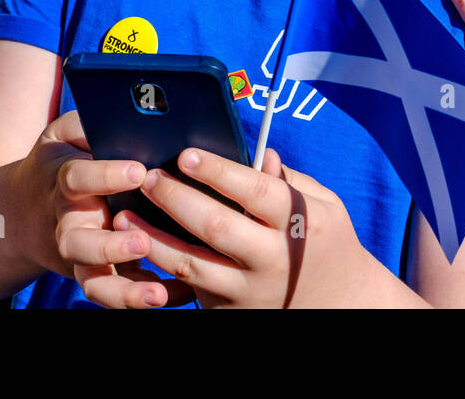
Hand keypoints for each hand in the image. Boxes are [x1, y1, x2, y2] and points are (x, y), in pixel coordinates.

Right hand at [16, 111, 176, 308]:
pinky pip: (111, 293)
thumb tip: (122, 109)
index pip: (78, 177)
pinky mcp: (93, 273)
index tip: (139, 171)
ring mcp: (79, 255)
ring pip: (93, 279)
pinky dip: (138, 299)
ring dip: (124, 290)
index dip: (106, 174)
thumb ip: (86, 123)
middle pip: (78, 241)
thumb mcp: (63, 134)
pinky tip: (174, 296)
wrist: (22, 212)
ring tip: (157, 294)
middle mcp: (68, 223)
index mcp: (63, 183)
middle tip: (143, 242)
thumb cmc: (59, 162)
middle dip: (110, 245)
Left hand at [127, 147, 373, 307]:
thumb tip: (260, 153)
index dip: (219, 172)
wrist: (340, 304)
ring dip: (153, 238)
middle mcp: (274, 258)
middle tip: (148, 177)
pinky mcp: (231, 311)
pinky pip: (190, 287)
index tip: (187, 154)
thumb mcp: (326, 204)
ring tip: (123, 215)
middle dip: (176, 199)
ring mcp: (250, 290)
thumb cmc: (328, 242)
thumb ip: (290, 179)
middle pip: (216, 226)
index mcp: (301, 222)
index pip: (256, 192)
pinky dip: (160, 267)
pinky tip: (138, 246)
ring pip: (191, 264)